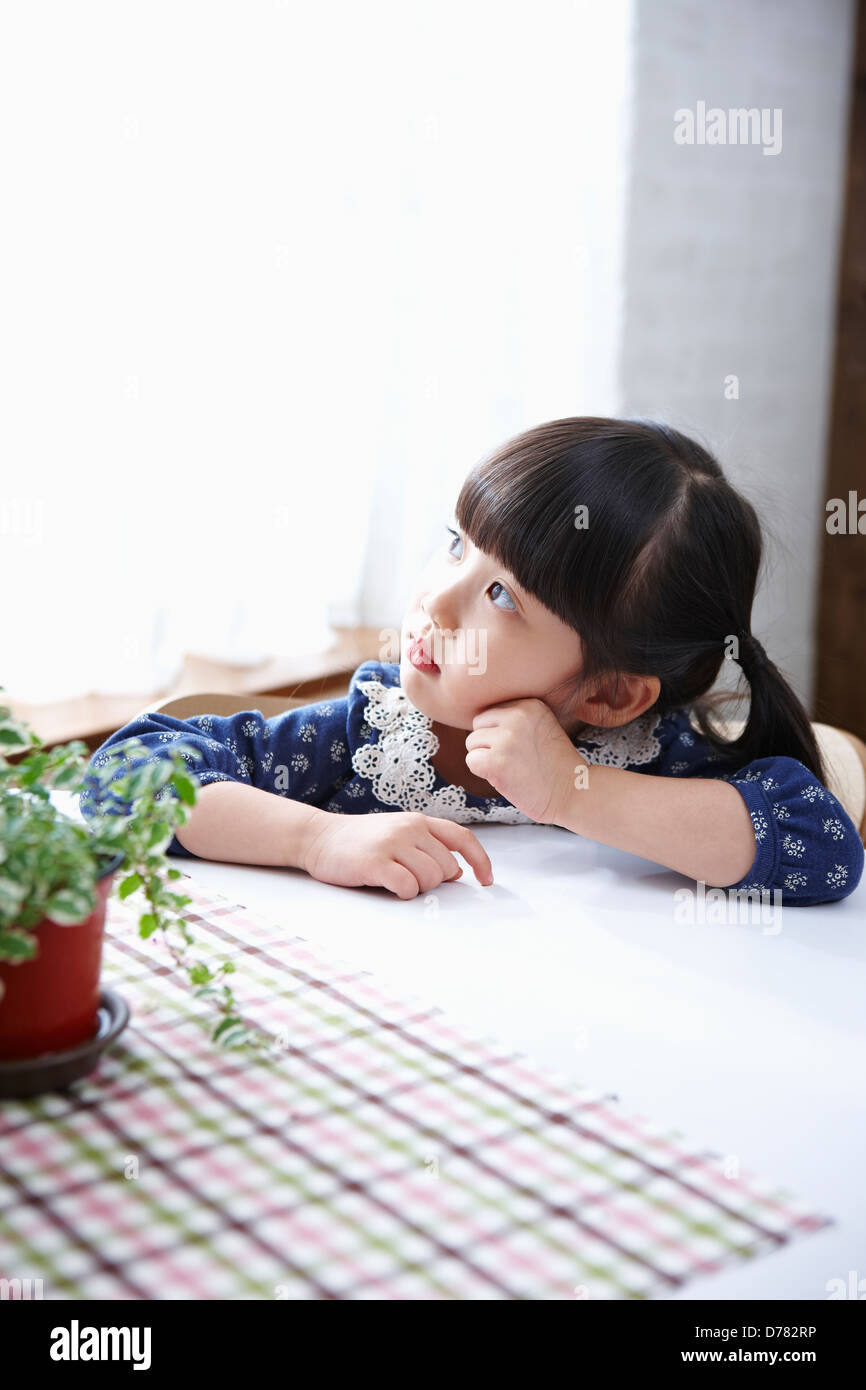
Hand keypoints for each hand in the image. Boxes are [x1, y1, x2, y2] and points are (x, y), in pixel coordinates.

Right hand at [300, 810, 493, 899]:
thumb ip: (428, 848)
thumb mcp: (398, 835)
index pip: (463, 838)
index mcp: (419, 821)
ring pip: (430, 879)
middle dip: (435, 882)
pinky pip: (407, 887)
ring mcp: (392, 843)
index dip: (481, 860)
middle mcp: (409, 828)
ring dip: (417, 889)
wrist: (318, 837)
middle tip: (408, 878)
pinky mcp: (375, 862)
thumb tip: (457, 872)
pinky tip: (388, 887)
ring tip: (395, 881)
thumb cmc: (361, 841)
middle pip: (447, 867)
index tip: (487, 880)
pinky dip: (403, 894)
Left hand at [464, 698, 587, 825]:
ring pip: (472, 743)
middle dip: (489, 743)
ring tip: (513, 768)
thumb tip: (478, 717)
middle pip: (478, 724)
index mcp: (530, 704)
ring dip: (487, 758)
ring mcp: (506, 739)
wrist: (573, 794)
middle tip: (514, 759)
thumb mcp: (542, 727)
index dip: (500, 733)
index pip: (491, 712)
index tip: (521, 747)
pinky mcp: (496, 762)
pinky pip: (471, 761)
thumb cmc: (555, 765)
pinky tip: (506, 777)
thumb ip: (515, 717)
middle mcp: (517, 716)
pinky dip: (484, 773)